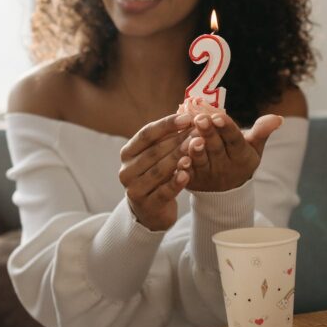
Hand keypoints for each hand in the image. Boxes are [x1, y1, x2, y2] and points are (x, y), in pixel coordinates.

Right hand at [118, 113, 193, 231]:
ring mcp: (134, 189)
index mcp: (127, 153)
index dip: (167, 124)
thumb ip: (166, 138)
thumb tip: (188, 114)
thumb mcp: (156, 156)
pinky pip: (164, 191)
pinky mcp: (147, 205)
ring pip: (160, 170)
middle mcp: (126, 170)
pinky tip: (188, 173)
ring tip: (197, 147)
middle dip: (179, 140)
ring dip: (180, 157)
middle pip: (155, 151)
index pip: (146, 134)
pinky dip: (176, 182)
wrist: (150, 211)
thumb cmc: (155, 176)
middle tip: (200, 131)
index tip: (188, 117)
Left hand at [181, 113, 283, 191]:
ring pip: (202, 161)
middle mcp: (225, 166)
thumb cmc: (238, 159)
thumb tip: (277, 118)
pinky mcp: (193, 181)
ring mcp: (208, 175)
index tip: (218, 116)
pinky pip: (188, 175)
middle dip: (209, 133)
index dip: (226, 128)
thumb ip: (261, 131)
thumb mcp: (253, 147)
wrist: (226, 191)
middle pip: (216, 148)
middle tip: (201, 119)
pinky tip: (179, 160)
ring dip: (196, 151)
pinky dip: (183, 169)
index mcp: (241, 156)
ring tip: (192, 139)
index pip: (234, 140)